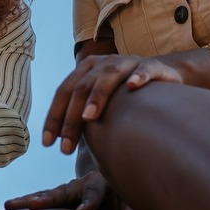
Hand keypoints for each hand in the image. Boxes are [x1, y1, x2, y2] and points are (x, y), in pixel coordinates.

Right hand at [3, 171, 141, 209]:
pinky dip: (27, 202)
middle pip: (62, 192)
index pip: (93, 193)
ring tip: (10, 204)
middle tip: (33, 206)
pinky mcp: (58, 198)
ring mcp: (66, 191)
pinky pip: (41, 199)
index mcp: (99, 183)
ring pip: (46, 194)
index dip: (88, 203)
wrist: (113, 189)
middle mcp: (78, 184)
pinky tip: (11, 206)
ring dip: (29, 200)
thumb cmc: (124, 199)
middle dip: (47, 199)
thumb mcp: (132, 206)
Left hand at [43, 54, 182, 153]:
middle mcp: (103, 64)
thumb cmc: (124, 94)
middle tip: (66, 147)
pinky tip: (132, 86)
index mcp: (86, 70)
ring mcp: (127, 63)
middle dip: (71, 118)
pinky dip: (138, 77)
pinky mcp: (152, 66)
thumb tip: (62, 143)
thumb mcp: (102, 101)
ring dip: (97, 96)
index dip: (54, 117)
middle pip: (81, 88)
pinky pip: (145, 70)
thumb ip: (84, 115)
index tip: (48, 143)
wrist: (161, 73)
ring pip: (108, 77)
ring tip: (88, 117)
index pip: (64, 92)